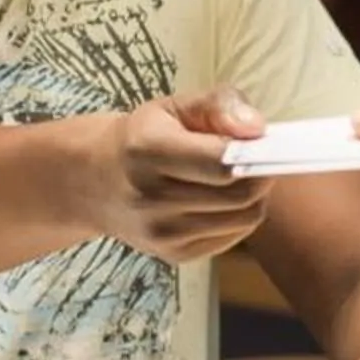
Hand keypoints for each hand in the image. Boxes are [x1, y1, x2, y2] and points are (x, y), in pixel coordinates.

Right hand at [93, 87, 274, 262]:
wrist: (95, 182)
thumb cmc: (143, 137)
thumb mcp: (174, 106)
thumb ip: (219, 105)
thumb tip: (257, 129)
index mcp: (148, 151)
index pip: (222, 165)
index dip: (253, 155)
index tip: (263, 144)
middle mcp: (150, 198)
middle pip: (240, 196)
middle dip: (259, 175)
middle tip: (254, 159)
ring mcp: (161, 233)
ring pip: (244, 219)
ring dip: (252, 197)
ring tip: (234, 177)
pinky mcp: (173, 255)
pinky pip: (232, 237)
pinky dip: (237, 217)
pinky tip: (218, 199)